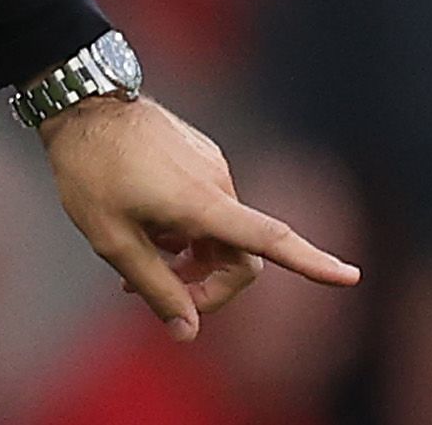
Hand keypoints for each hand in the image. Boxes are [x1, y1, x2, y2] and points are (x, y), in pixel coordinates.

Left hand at [40, 96, 358, 340]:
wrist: (80, 100)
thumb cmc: (89, 169)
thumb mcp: (111, 238)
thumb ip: (154, 287)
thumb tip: (188, 332)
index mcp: (203, 203)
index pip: (269, 239)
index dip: (312, 262)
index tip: (351, 276)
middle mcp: (218, 181)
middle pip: (238, 254)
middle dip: (208, 284)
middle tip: (158, 297)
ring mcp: (210, 164)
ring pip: (217, 231)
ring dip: (190, 256)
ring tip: (137, 259)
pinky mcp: (199, 152)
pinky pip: (205, 203)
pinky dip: (184, 226)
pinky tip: (143, 223)